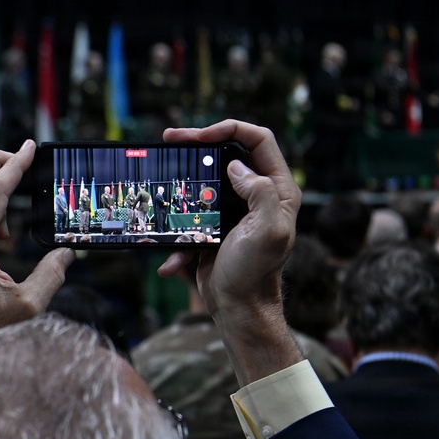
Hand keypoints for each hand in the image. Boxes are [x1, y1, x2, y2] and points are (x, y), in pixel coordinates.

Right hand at [157, 120, 301, 384]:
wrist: (238, 309)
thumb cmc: (255, 273)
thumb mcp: (268, 230)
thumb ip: (261, 192)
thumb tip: (236, 167)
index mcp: (278, 190)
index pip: (258, 140)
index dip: (229, 129)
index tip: (200, 136)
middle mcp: (258, 194)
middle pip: (227, 153)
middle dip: (198, 144)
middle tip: (170, 138)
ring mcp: (234, 210)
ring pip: (205, 180)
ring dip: (181, 180)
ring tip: (159, 174)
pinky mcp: (213, 226)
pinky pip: (191, 214)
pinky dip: (177, 230)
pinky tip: (171, 254)